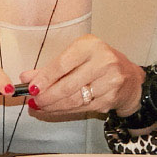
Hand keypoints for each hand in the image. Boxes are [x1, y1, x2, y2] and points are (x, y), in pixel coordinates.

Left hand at [26, 34, 143, 121]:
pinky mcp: (110, 99)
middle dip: (46, 96)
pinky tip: (55, 109)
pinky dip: (64, 111)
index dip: (44, 78)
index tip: (31, 88)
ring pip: (73, 100)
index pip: (62, 64)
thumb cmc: (99, 63)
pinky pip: (81, 108)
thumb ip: (51, 67)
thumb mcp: (77, 57)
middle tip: (33, 101)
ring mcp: (109, 82)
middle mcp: (103, 62)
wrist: (130, 78)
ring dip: (53, 106)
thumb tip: (26, 78)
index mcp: (91, 46)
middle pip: (67, 85)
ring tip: (40, 106)